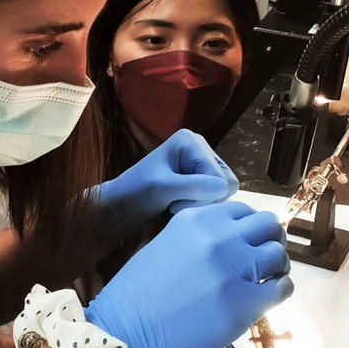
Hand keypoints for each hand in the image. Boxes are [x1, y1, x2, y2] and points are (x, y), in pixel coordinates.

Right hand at [85, 200, 292, 347]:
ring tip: (265, 282)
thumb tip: (231, 240)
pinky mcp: (246, 303)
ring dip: (276, 267)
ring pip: (279, 254)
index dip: (250, 227)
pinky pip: (283, 287)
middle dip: (270, 240)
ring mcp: (235, 269)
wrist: (127, 332)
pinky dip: (280, 291)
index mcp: (197, 219)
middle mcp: (219, 236)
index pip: (242, 210)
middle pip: (268, 225)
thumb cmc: (139, 294)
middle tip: (263, 260)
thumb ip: (199, 236)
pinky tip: (265, 300)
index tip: (248, 242)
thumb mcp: (167, 244)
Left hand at [90, 128, 239, 239]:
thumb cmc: (136, 193)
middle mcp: (199, 148)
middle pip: (227, 183)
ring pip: (224, 192)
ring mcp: (201, 163)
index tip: (173, 201)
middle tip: (176, 203)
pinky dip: (201, 205)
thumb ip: (193, 186)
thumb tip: (225, 187)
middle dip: (204, 199)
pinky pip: (217, 196)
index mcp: (190, 141)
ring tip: (176, 204)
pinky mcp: (200, 178)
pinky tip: (180, 204)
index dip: (202, 196)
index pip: (220, 177)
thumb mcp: (162, 188)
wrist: (121, 206)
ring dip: (202, 204)